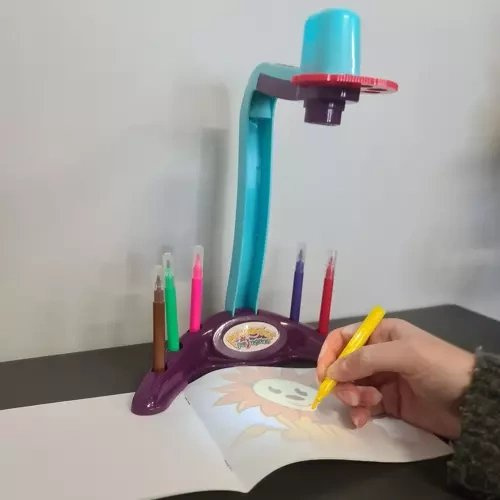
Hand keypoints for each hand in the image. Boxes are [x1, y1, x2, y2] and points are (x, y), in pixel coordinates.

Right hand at [316, 318, 474, 438]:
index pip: (344, 338)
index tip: (323, 375)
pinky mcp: (388, 403)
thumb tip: (332, 371)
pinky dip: (358, 413)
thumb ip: (366, 359)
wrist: (473, 403)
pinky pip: (362, 406)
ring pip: (350, 387)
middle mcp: (377, 355)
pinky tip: (362, 421)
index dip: (329, 354)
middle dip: (342, 382)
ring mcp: (382, 380)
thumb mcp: (404, 354)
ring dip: (351, 398)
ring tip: (366, 406)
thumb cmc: (439, 367)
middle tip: (353, 396)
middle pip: (343, 366)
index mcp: (380, 334)